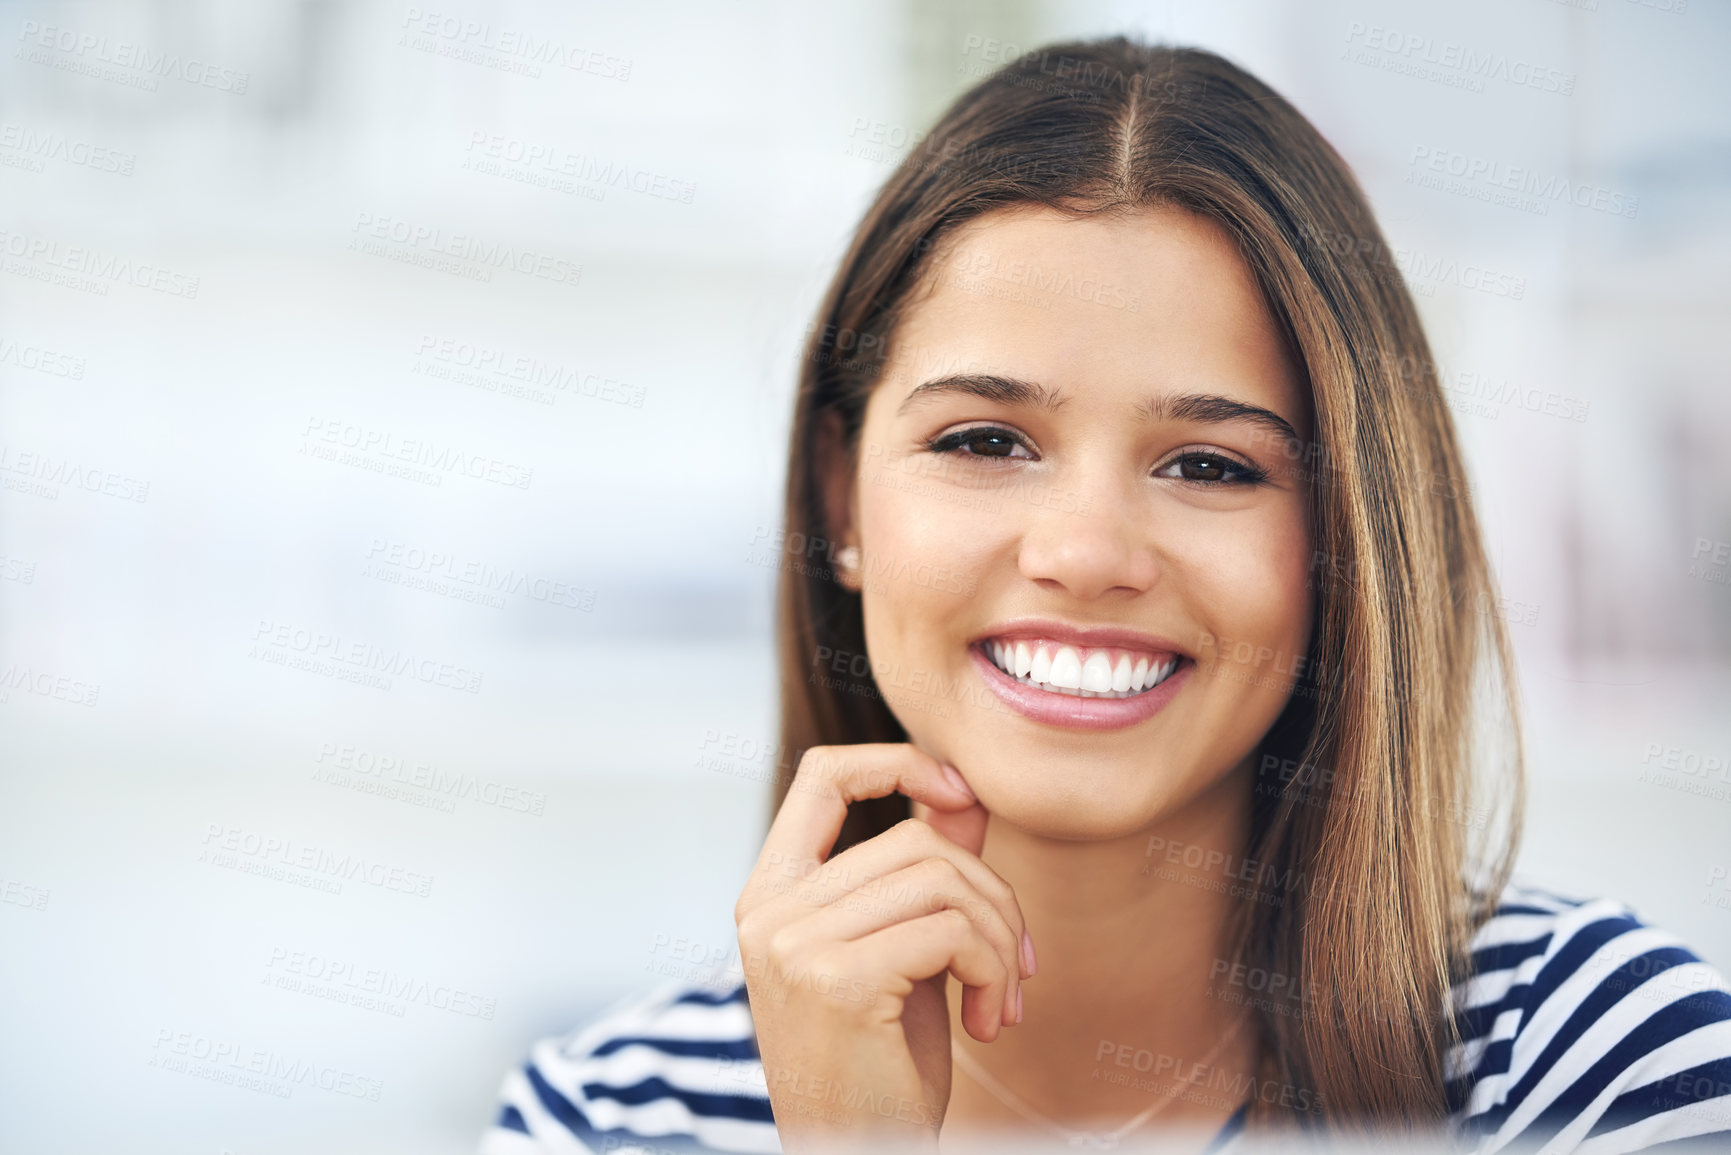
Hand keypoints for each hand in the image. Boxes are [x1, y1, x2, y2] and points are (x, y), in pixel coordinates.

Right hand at [733, 744, 1032, 1151]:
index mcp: (770, 895)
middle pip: (915, 839)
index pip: (822, 776)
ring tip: (1001, 1000)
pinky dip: (993, 971)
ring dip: (999, 940)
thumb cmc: (878, 1068)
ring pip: (942, 879)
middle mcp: (769, 912)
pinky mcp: (838, 981)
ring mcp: (796, 945)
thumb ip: (925, 876)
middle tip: (1013, 965)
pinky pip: (953, 932)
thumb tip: (966, 793)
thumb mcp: (902, 955)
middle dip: (991, 895)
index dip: (896, 761)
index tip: (959, 792)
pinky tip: (985, 1024)